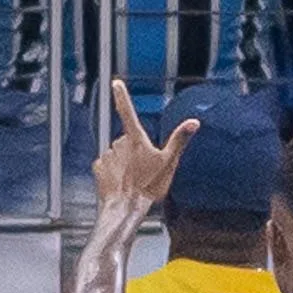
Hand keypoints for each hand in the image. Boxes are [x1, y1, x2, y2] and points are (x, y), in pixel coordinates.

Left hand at [90, 79, 198, 210]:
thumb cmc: (149, 187)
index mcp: (136, 139)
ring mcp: (107, 154)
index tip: (116, 84)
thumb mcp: (169, 162)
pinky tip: (120, 182)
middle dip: (133, 151)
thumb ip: (179, 139)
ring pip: (116, 153)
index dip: (122, 96)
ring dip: (123, 162)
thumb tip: (194, 122)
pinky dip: (112, 171)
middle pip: (127, 140)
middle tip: (143, 169)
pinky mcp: (98, 167)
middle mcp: (118, 143)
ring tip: (132, 178)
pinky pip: (107, 165)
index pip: (127, 112)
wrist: (126, 208)